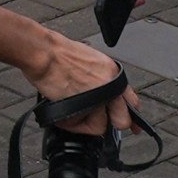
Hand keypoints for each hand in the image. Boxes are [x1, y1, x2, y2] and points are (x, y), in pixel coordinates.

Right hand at [21, 29, 137, 132]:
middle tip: (93, 115)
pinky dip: (70, 122)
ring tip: (70, 105)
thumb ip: (104, 80)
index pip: (132, 102)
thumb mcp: (92, 60)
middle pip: (122, 121)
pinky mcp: (82, 109)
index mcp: (113, 74)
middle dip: (110, 122)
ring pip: (98, 125)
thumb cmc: (60, 53)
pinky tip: (62, 105)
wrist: (44, 52)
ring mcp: (97, 99)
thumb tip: (104, 92)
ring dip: (84, 120)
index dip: (132, 116)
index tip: (134, 126)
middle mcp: (110, 87)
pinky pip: (79, 126)